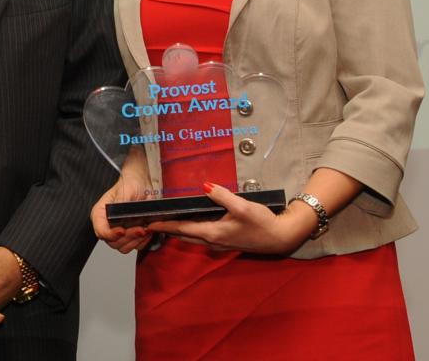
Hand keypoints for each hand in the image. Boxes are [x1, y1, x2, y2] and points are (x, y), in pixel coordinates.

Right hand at [91, 175, 153, 253]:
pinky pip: (135, 246)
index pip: (101, 231)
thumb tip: (118, 213)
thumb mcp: (126, 189)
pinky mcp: (130, 235)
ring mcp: (119, 231)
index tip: (122, 231)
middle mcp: (108, 225)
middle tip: (140, 229)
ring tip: (145, 229)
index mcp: (100, 214)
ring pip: (123, 247)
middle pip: (112, 242)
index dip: (111, 234)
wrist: (144, 185)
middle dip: (128, 237)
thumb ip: (121, 201)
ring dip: (135, 241)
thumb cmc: (131, 183)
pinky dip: (142, 242)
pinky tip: (148, 231)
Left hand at [146, 182, 316, 254]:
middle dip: (167, 229)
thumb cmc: (262, 222)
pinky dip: (191, 230)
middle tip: (151, 221)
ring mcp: (219, 243)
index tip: (147, 223)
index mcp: (212, 232)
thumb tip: (205, 186)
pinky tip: (190, 222)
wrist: (281, 237)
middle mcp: (212, 240)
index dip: (163, 226)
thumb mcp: (243, 206)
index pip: (181, 229)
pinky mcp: (226, 241)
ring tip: (166, 221)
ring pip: (192, 237)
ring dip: (178, 231)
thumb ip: (222, 196)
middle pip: (183, 235)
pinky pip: (201, 236)